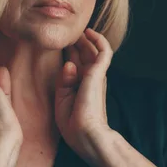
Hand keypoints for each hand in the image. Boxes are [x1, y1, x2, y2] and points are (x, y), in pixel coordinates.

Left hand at [54, 28, 113, 160]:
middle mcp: (90, 80)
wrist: (87, 136)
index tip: (62, 45)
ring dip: (85, 39)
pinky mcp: (98, 74)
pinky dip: (99, 40)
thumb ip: (64, 82)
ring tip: (79, 30)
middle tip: (70, 34)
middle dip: (77, 44)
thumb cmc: (74, 125)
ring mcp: (96, 76)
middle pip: (84, 55)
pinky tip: (90, 33)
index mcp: (81, 88)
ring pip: (93, 50)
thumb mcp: (62, 101)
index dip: (70, 54)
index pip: (76, 65)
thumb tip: (69, 63)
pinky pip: (104, 51)